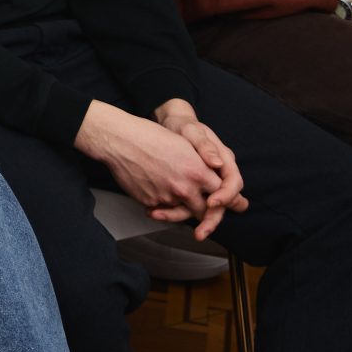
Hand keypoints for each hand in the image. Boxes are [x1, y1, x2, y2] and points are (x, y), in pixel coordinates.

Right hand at [74, 101, 237, 237]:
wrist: (120, 140)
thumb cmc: (152, 137)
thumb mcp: (185, 144)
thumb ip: (205, 162)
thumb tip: (219, 171)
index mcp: (197, 172)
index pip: (222, 194)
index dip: (228, 200)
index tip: (231, 204)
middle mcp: (184, 188)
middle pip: (205, 210)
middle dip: (208, 213)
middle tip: (208, 214)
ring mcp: (167, 197)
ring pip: (183, 212)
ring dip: (183, 209)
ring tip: (177, 200)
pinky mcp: (151, 202)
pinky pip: (163, 209)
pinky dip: (163, 205)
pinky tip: (157, 191)